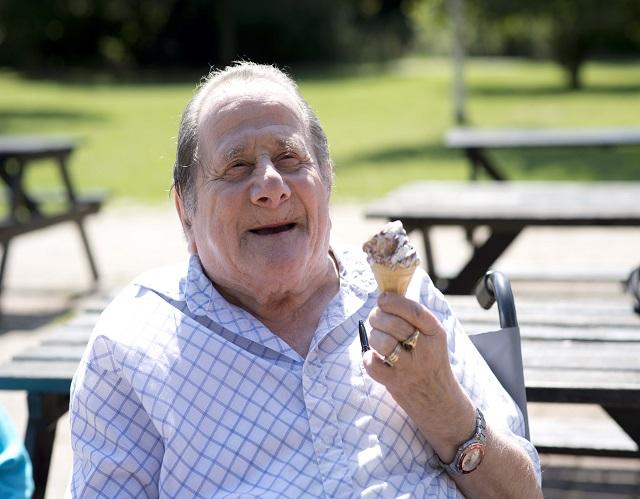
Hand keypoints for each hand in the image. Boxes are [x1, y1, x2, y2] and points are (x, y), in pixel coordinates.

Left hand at [362, 292, 475, 460]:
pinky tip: (374, 356)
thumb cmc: (431, 361)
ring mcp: (410, 368)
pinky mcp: (396, 383)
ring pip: (382, 342)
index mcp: (435, 333)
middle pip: (393, 324)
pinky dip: (368, 358)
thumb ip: (413, 317)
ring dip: (373, 336)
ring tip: (376, 338)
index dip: (394, 302)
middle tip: (374, 318)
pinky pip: (373, 364)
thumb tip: (386, 295)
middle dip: (377, 317)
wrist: (440, 401)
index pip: (414, 311)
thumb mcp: (432, 337)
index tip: (382, 299)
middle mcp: (425, 349)